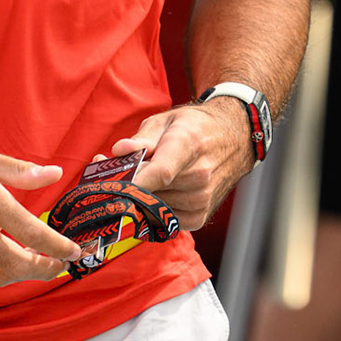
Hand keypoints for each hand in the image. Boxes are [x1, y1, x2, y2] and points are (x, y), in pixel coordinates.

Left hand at [113, 100, 254, 231]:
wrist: (233, 140)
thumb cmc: (194, 128)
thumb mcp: (166, 120)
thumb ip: (142, 138)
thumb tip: (119, 151)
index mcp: (189, 143)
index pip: (159, 172)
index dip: (131, 182)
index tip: (107, 184)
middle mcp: (200, 175)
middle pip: (149, 192)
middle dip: (126, 185)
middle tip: (113, 172)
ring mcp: (201, 199)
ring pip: (151, 207)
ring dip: (138, 197)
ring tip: (139, 178)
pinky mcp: (199, 217)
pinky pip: (161, 219)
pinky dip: (152, 208)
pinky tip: (156, 191)